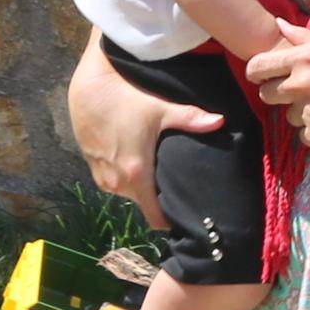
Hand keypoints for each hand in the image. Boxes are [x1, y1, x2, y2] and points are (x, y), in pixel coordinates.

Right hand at [67, 39, 224, 225]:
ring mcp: (104, 179)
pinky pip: (117, 184)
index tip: (184, 211)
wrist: (89, 91)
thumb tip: (220, 121)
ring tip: (156, 168)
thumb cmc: (126, 100)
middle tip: (175, 180)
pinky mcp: (95, 171)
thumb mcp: (160, 109)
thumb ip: (191, 118)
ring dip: (142, 186)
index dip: (171, 219)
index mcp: (136, 175)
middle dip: (159, 197)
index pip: (155, 218)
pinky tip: (135, 159)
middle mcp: (118, 183)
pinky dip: (127, 177)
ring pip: (130, 194)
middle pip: (145, 204)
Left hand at [245, 29, 309, 153]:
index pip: (256, 67)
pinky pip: (304, 136)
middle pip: (267, 95)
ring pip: (287, 117)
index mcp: (304, 58)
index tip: (264, 78)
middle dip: (281, 96)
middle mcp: (302, 83)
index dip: (257, 74)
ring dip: (304, 115)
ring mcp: (309, 110)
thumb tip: (278, 24)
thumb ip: (301, 35)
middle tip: (308, 94)